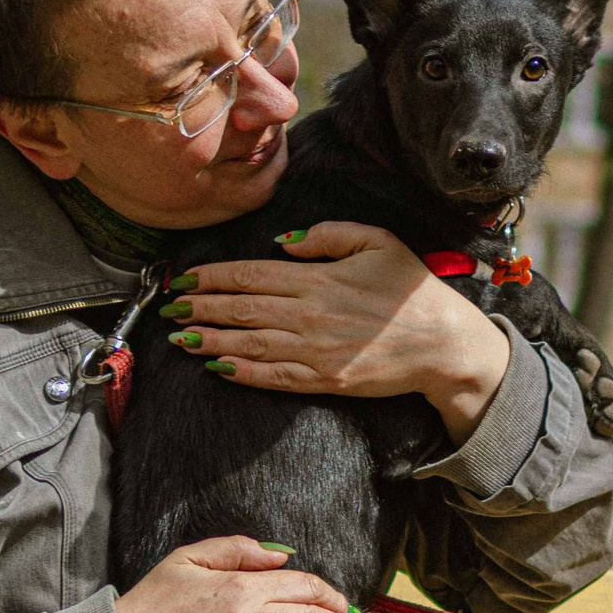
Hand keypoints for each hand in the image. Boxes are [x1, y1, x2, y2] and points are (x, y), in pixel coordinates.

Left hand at [162, 222, 511, 442]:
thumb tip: (283, 242)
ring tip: (180, 339)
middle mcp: (309, 313)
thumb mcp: (378, 242)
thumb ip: (329, 234)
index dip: (212, 276)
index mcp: (318, 278)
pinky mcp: (324, 379)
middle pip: (240, 308)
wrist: (443, 344)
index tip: (185, 278)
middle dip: (200, 308)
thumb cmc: (412, 291)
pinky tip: (217, 368)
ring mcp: (314, 350)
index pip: (250, 274)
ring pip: (247, 343)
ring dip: (209, 341)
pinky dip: (241, 372)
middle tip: (169, 309)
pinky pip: (273, 376)